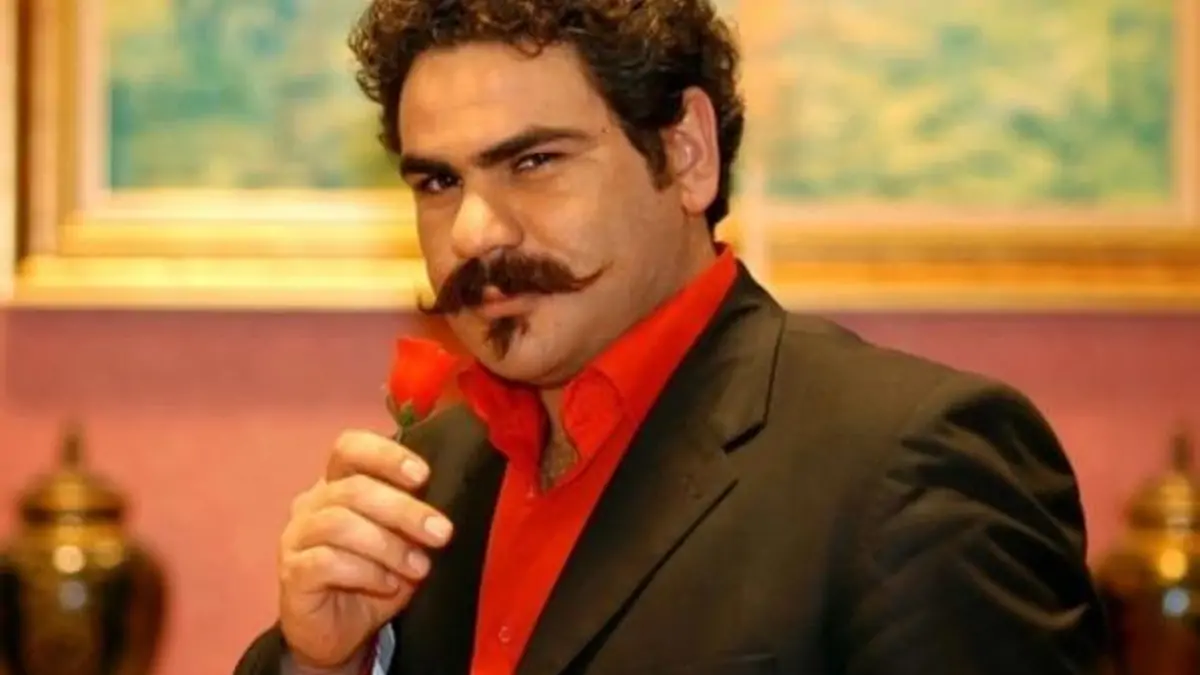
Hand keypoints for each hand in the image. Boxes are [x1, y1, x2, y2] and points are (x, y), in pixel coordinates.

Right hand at [278, 430, 454, 669]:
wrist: (341, 632)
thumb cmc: (375, 577)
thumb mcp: (403, 544)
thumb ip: (413, 519)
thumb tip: (443, 505)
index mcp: (338, 483)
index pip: (349, 448)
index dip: (385, 455)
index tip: (423, 475)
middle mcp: (312, 503)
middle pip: (353, 488)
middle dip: (404, 509)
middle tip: (441, 533)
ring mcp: (297, 537)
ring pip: (339, 523)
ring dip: (388, 545)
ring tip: (420, 567)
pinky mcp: (292, 573)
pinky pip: (326, 562)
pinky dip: (366, 571)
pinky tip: (388, 584)